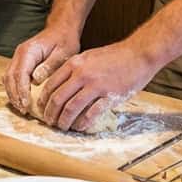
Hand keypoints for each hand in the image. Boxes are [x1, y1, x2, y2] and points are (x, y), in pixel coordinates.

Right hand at [4, 24, 80, 114]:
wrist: (61, 30)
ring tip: (21, 107)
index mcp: (29, 51)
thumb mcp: (63, 53)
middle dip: (14, 95)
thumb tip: (36, 79)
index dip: (21, 91)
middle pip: (9, 77)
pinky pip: (12, 77)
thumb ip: (49, 66)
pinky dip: (14, 88)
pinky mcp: (20, 62)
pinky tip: (21, 99)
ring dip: (12, 93)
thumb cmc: (64, 40)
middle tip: (23, 110)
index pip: (20, 74)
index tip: (26, 105)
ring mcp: (18, 57)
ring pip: (8, 78)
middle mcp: (19, 53)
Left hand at [34, 40, 158, 132]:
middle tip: (49, 122)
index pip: (51, 85)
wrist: (138, 54)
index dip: (44, 100)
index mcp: (74, 64)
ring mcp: (95, 86)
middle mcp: (82, 75)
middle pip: (58, 98)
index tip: (42, 108)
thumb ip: (75, 69)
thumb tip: (61, 84)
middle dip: (51, 113)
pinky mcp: (109, 96)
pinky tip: (80, 127)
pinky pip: (92, 113)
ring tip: (63, 127)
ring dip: (64, 121)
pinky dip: (83, 123)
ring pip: (72, 108)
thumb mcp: (88, 56)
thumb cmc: (115, 56)